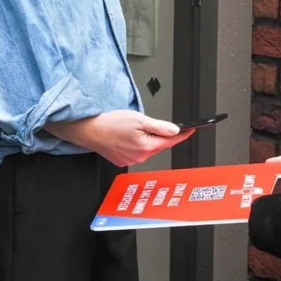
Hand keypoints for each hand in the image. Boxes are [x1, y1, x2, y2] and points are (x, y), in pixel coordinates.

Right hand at [46, 110, 193, 166]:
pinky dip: (137, 144)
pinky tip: (128, 136)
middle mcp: (140, 157)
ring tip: (136, 128)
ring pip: (147, 149)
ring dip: (148, 140)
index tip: (191, 131)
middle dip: (162, 136)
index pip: (170, 142)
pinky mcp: (122, 160)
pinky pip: (136, 152)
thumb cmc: (110, 123)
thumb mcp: (139, 120)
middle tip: (156, 124)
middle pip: (158, 145)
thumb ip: (159, 126)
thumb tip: (175, 131)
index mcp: (146, 147)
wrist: (89, 130)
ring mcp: (131, 160)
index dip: (182, 135)